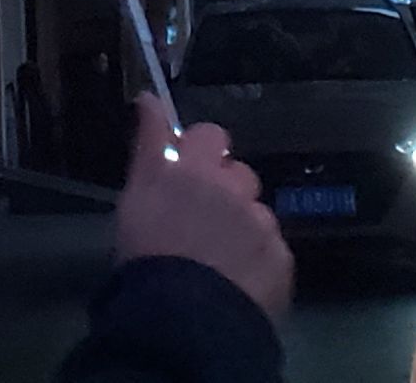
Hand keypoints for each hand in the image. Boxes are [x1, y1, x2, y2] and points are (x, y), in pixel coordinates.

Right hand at [114, 101, 294, 324]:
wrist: (182, 318)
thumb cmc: (146, 253)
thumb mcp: (135, 194)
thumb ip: (149, 142)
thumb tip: (149, 97)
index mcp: (194, 166)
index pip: (209, 135)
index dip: (202, 152)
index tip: (189, 174)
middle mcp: (232, 185)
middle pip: (238, 173)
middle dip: (226, 190)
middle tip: (205, 222)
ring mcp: (260, 222)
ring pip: (257, 213)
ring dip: (243, 227)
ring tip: (222, 260)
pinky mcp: (281, 258)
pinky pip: (273, 251)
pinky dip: (259, 262)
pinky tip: (240, 283)